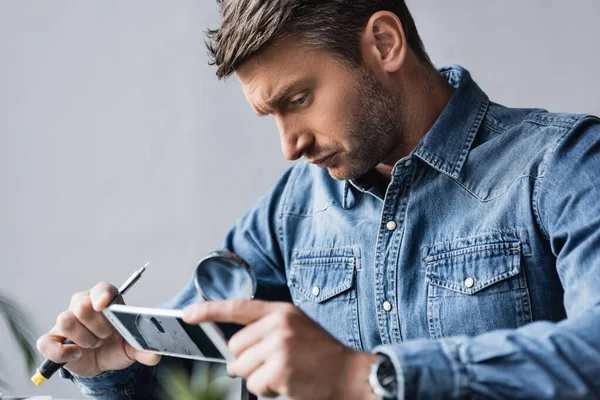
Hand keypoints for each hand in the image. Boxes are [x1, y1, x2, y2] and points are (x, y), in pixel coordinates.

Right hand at [36, 282, 160, 376]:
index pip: (102, 289)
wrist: (103, 360)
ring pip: (66, 320)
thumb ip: (144, 348)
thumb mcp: (132, 346)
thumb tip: (155, 354)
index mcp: (105, 300)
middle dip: (98, 326)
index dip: (102, 295)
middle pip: (82, 305)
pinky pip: (46, 342)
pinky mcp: (53, 339)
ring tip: (94, 344)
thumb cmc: (116, 344)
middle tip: (106, 336)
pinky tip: (77, 354)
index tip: (104, 305)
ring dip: (84, 338)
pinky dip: (62, 351)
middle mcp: (83, 304)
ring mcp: (66, 321)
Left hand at [183, 300, 377, 399]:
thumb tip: (233, 342)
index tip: (188, 315)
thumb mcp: (295, 326)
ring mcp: (279, 347)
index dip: (209, 310)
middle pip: (235, 347)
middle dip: (246, 360)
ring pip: (241, 368)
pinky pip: (254, 386)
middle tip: (270, 363)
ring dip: (257, 376)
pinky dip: (267, 390)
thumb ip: (267, 326)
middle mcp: (278, 325)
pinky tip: (286, 383)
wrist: (349, 372)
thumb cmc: (320, 352)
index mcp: (281, 311)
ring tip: (282, 372)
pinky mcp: (280, 371)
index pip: (237, 307)